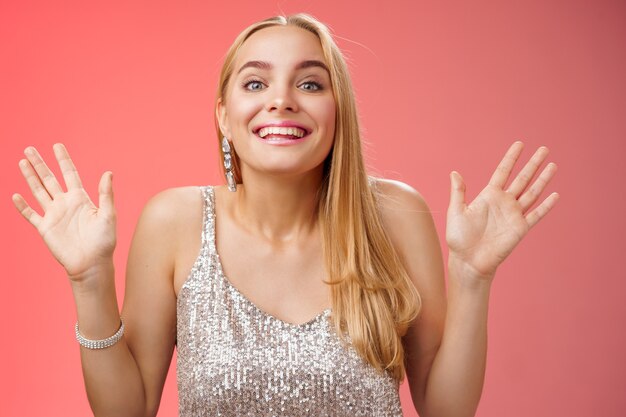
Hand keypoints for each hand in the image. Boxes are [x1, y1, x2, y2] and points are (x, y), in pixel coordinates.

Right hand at [12, 144, 116, 281]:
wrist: (92, 263)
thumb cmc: (104, 241)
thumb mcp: (108, 215)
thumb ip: (106, 194)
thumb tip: (108, 172)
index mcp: (81, 198)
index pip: (70, 173)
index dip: (63, 160)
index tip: (57, 145)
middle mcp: (65, 203)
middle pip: (49, 179)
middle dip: (40, 164)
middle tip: (30, 148)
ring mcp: (54, 215)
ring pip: (38, 191)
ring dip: (30, 177)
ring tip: (22, 162)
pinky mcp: (45, 228)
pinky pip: (31, 214)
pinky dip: (22, 206)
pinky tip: (15, 195)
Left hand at [445, 141, 558, 279]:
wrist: (468, 261)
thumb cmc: (458, 238)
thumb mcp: (456, 211)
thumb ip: (458, 192)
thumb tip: (454, 172)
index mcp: (488, 196)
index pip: (503, 172)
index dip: (511, 158)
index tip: (519, 144)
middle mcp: (504, 202)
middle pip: (522, 178)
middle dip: (533, 164)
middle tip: (544, 149)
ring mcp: (513, 215)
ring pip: (532, 193)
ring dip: (543, 179)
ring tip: (553, 165)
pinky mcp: (520, 229)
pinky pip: (536, 215)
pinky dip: (546, 206)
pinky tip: (555, 195)